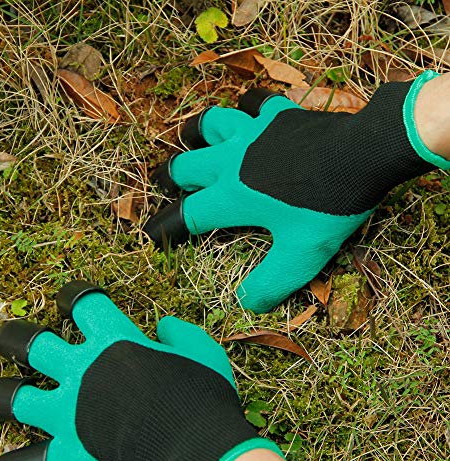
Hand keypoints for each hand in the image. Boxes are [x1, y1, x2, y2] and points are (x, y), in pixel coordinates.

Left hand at [0, 281, 280, 460]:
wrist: (199, 449)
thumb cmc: (202, 393)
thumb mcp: (201, 349)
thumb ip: (178, 332)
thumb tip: (162, 326)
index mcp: (113, 341)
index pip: (84, 303)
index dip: (75, 293)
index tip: (71, 295)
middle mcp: (82, 372)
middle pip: (33, 345)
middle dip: (18, 337)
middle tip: (12, 336)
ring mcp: (71, 413)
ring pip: (17, 400)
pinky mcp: (72, 453)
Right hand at [144, 70, 447, 312]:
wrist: (363, 154)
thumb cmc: (329, 206)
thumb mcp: (301, 256)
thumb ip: (271, 283)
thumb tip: (248, 305)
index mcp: (232, 196)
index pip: (187, 215)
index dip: (165, 229)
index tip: (150, 237)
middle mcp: (232, 161)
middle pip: (185, 166)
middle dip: (170, 179)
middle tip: (167, 186)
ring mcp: (252, 133)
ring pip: (208, 125)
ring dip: (195, 134)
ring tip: (190, 141)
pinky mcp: (277, 116)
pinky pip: (252, 103)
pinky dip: (245, 108)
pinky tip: (247, 111)